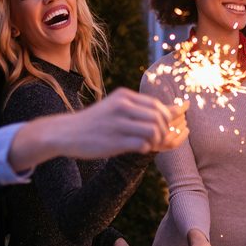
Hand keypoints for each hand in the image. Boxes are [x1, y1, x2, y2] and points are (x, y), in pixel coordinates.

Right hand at [9, 88, 188, 170]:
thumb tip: (179, 108)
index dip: (167, 118)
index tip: (166, 127)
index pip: (157, 105)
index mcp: (124, 96)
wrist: (66, 132)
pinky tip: (140, 149)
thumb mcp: (117, 107)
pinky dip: (147, 148)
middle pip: (159, 118)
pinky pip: (142, 144)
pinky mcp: (114, 141)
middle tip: (160, 139)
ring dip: (157, 141)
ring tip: (150, 144)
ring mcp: (118, 124)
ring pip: (154, 131)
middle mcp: (122, 107)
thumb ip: (143, 108)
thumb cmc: (95, 122)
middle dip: (165, 130)